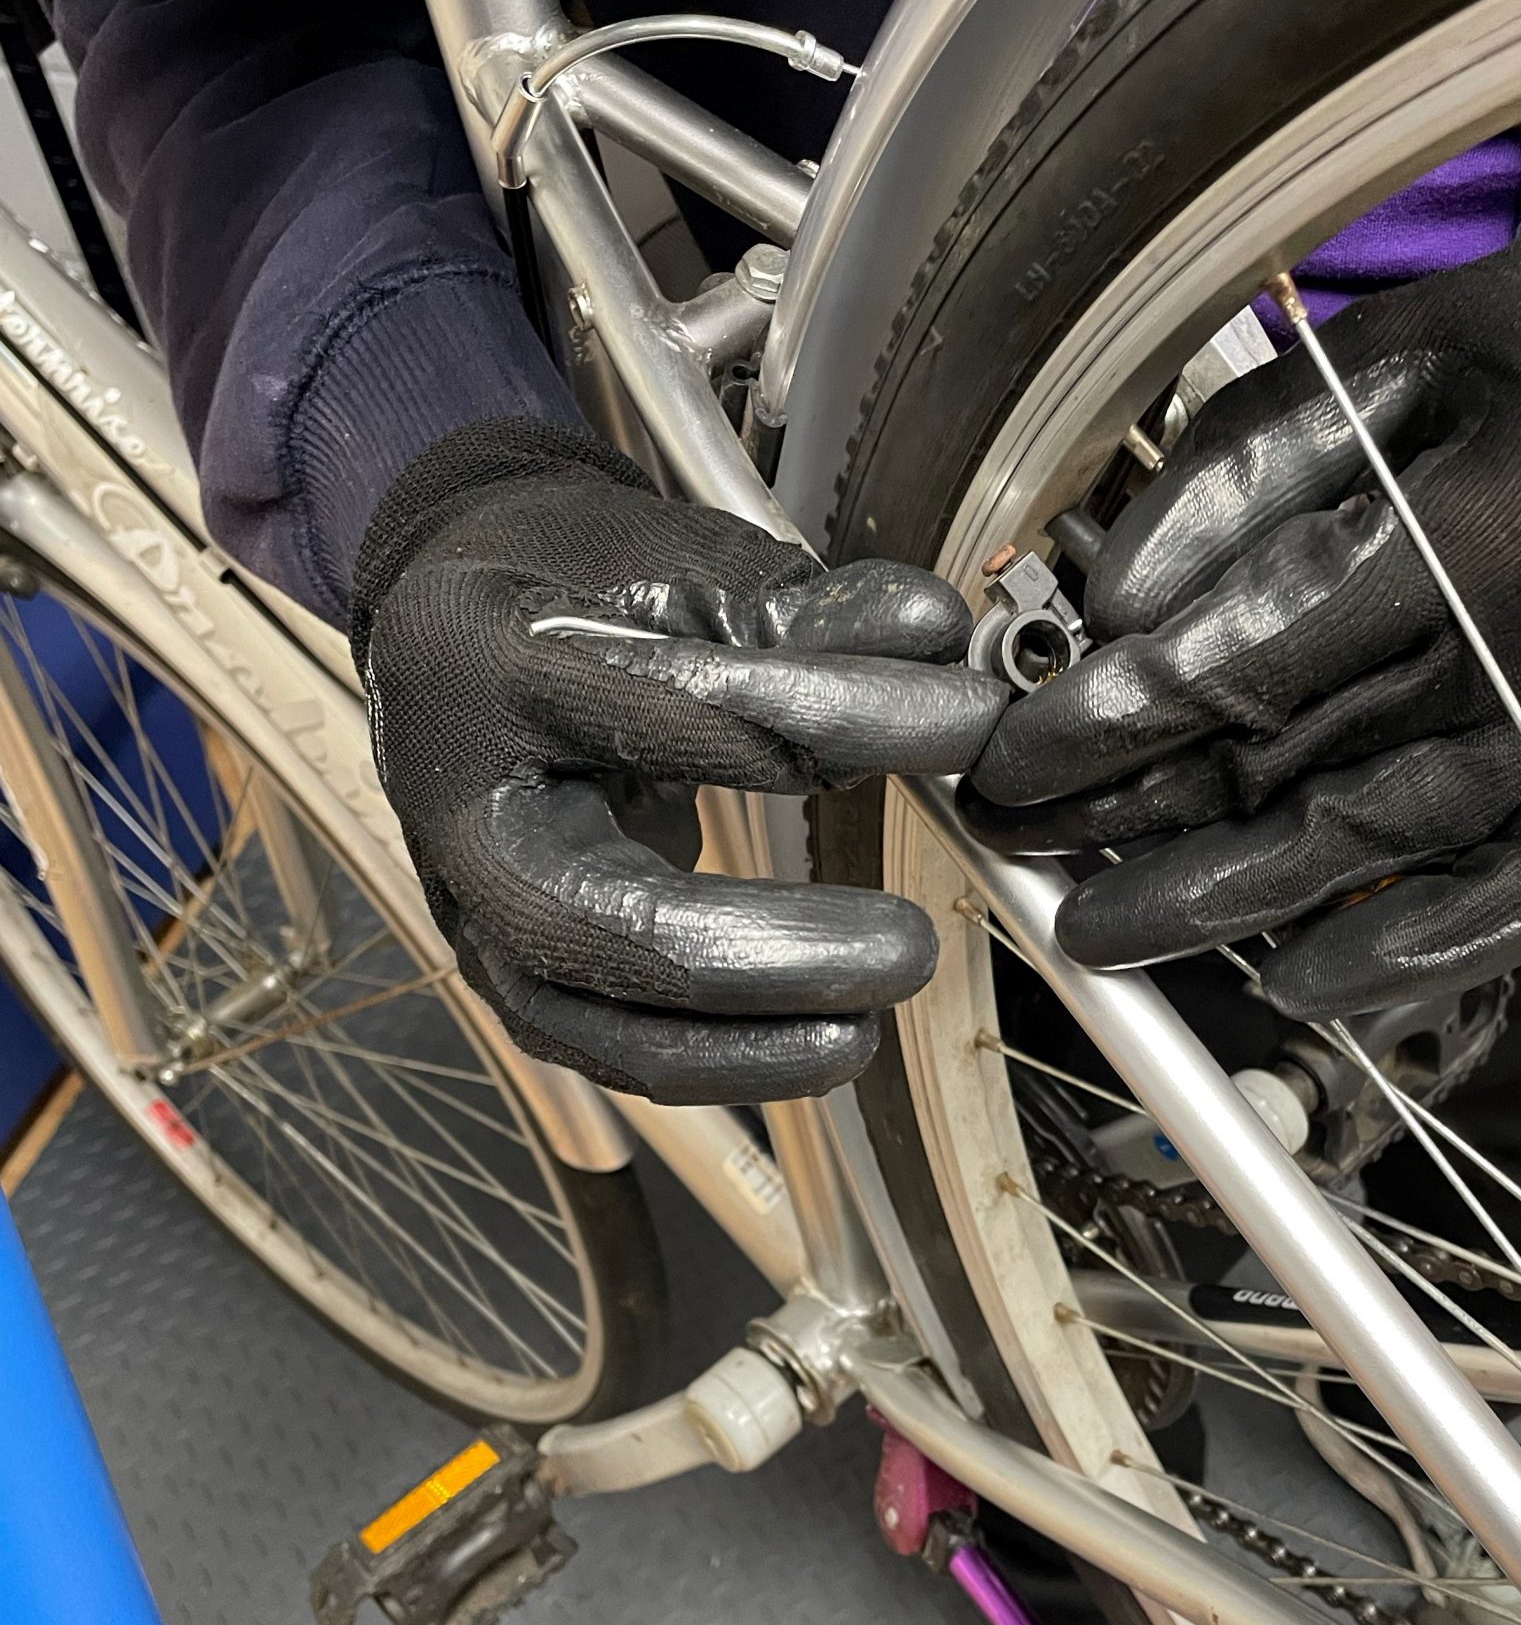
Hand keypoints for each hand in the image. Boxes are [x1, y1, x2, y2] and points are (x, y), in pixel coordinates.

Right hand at [354, 418, 1002, 1102]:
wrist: (452, 638)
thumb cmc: (566, 586)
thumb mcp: (679, 563)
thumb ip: (806, 611)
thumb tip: (936, 636)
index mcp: (483, 661)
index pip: (670, 707)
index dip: (830, 715)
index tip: (963, 722)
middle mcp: (452, 802)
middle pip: (603, 919)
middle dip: (768, 953)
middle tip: (906, 948)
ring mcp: (464, 902)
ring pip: (591, 1020)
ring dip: (745, 1045)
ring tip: (869, 1026)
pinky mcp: (501, 965)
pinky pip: (603, 1046)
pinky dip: (717, 1061)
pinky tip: (816, 1044)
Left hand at [967, 146, 1520, 1017]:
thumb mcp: (1390, 348)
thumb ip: (1246, 468)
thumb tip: (1116, 603)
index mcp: (1490, 526)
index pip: (1263, 654)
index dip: (1121, 720)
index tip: (1011, 756)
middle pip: (1304, 771)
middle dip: (1137, 819)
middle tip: (1014, 847)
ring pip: (1381, 853)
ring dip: (1226, 903)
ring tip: (1099, 928)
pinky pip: (1518, 907)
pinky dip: (1412, 959)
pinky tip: (1297, 986)